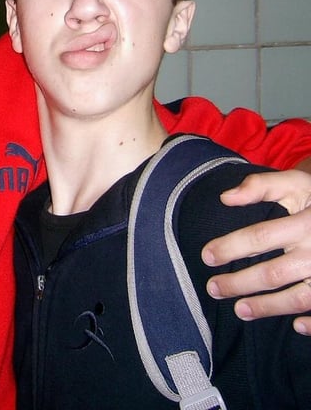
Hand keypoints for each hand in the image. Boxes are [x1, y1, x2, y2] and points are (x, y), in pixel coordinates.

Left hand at [202, 167, 310, 334]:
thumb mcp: (294, 183)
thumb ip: (261, 186)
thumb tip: (225, 198)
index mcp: (305, 223)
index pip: (261, 237)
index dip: (231, 247)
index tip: (206, 256)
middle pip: (274, 274)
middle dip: (240, 283)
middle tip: (213, 288)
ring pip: (299, 298)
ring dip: (268, 307)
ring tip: (239, 310)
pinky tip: (296, 325)